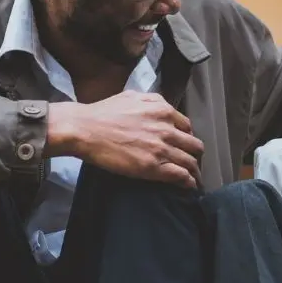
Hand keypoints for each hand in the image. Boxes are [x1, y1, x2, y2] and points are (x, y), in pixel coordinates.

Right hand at [47, 91, 203, 187]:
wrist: (86, 129)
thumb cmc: (102, 113)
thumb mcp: (132, 96)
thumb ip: (151, 100)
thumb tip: (159, 105)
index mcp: (163, 110)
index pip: (187, 127)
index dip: (186, 138)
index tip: (183, 146)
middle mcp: (167, 129)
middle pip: (194, 145)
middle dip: (195, 155)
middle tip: (191, 163)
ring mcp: (161, 148)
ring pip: (190, 162)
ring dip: (194, 171)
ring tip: (194, 179)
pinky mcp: (153, 167)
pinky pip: (181, 176)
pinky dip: (188, 182)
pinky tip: (189, 186)